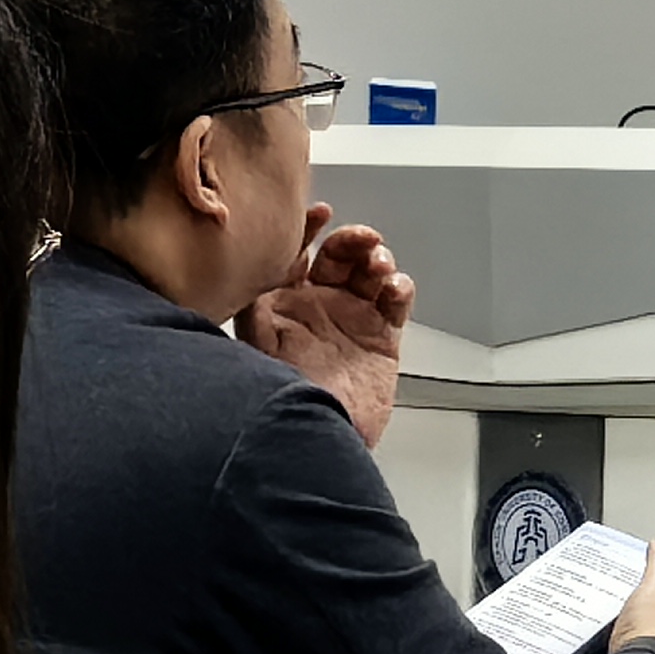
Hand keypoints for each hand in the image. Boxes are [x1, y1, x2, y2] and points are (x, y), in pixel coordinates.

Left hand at [238, 211, 415, 448]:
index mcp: (280, 307)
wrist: (320, 440)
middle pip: (336, 258)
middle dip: (350, 241)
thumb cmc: (281, 400)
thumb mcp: (255, 347)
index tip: (317, 212)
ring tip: (378, 267)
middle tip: (361, 240)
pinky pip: (395, 302)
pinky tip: (393, 288)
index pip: (292, 255)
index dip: (304, 230)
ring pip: (368, 273)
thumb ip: (255, 305)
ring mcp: (349, 323)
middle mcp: (315, 311)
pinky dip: (399, 288)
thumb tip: (254, 265)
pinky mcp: (381, 339)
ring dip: (377, 260)